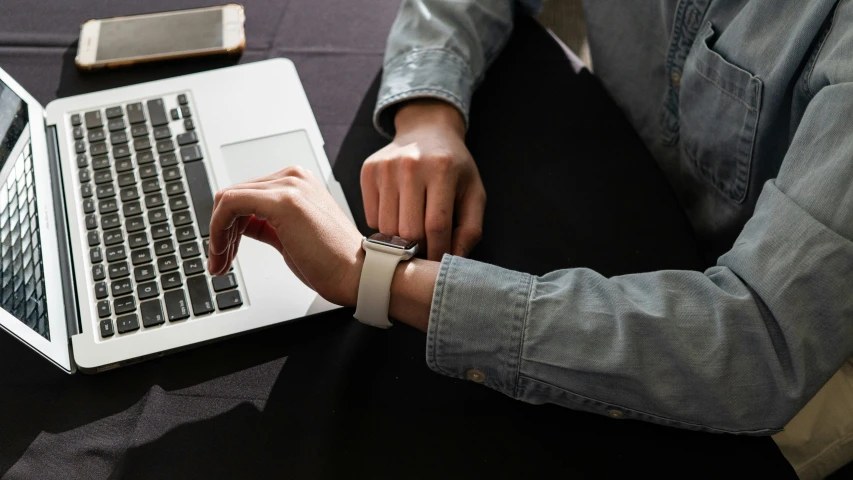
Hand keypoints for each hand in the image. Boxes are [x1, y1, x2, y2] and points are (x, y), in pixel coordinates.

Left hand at [207, 166, 364, 306]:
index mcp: (298, 182)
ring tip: (220, 262)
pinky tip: (224, 252)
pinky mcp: (282, 200)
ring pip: (228, 199)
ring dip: (217, 233)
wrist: (358, 274)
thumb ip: (265, 225)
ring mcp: (289, 185)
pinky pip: (231, 204)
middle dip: (219, 230)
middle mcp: (293, 177)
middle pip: (234, 195)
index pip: (247, 194)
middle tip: (218, 260)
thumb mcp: (290, 237)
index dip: (227, 224)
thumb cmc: (333, 262)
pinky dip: (218, 229)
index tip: (225, 250)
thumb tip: (238, 226)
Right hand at [361, 99, 485, 259]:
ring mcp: (386, 167)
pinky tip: (398, 217)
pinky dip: (385, 228)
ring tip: (412, 237)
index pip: (436, 226)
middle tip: (425, 252)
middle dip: (419, 250)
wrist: (426, 131)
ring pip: (386, 228)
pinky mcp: (369, 171)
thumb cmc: (454, 168)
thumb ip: (470, 229)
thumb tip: (453, 262)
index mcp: (443, 169)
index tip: (438, 264)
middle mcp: (411, 164)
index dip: (438, 252)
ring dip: (399, 242)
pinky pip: (371, 218)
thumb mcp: (473, 194)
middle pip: (408, 230)